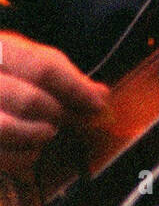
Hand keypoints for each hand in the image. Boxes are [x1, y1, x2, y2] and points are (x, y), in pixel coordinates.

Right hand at [0, 31, 108, 176]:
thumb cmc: (8, 72)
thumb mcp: (31, 59)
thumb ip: (65, 75)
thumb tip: (101, 95)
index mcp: (0, 49)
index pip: (44, 68)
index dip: (76, 89)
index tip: (97, 105)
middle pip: (29, 101)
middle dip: (61, 115)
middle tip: (78, 120)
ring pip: (6, 129)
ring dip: (38, 135)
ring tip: (49, 131)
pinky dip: (19, 157)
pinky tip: (29, 149)